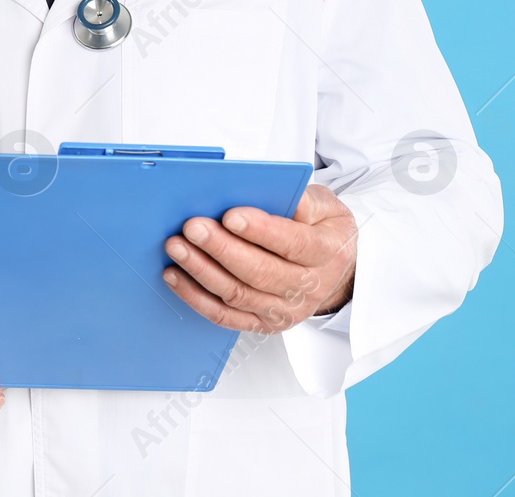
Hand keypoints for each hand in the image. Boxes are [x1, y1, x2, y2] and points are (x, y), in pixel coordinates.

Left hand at [162, 185, 356, 333]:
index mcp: (326, 253)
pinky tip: (177, 277)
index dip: (261, 231)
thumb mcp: (326, 206)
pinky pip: (225, 316)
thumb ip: (303, 200)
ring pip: (238, 295)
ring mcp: (284, 311)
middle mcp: (307, 287)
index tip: (231, 216)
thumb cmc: (324, 232)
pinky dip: (197, 298)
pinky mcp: (263, 324)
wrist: (336, 272)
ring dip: (202, 271)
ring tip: (178, 248)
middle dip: (221, 249)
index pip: (293, 243)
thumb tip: (272, 191)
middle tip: (193, 228)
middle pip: (260, 272)